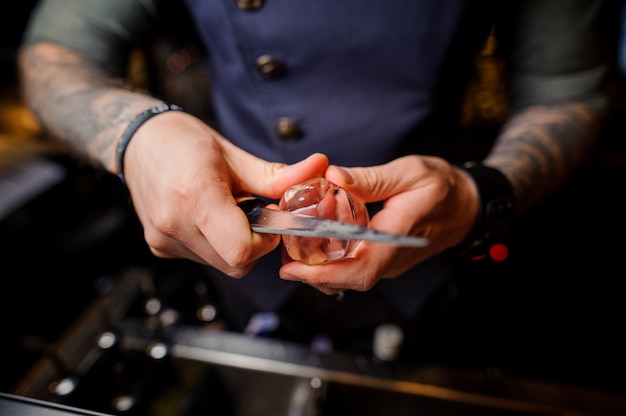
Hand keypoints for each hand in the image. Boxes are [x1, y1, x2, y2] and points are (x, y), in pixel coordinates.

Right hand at [122, 110, 328, 276]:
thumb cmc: (185, 142)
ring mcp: (163, 240)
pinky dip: (216, 244)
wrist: (138, 143)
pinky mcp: (159, 248)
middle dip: (254, 245)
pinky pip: (203, 258)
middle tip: (252, 213)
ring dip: (235, 245)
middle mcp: (174, 224)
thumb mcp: (235, 155)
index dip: (266, 242)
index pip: (243, 251)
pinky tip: (209, 218)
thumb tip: (321, 166)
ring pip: (220, 264)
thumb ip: (278, 175)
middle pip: (235, 264)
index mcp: (195, 196)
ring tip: (227, 211)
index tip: (269, 219)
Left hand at [278, 155, 478, 293]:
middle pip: (346, 279)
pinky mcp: (384, 260)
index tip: (291, 269)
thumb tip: (333, 177)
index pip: (360, 269)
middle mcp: (391, 259)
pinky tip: (317, 238)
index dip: (323, 274)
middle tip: (283, 247)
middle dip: (310, 270)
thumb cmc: (443, 188)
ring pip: (347, 277)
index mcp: (398, 237)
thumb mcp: (411, 172)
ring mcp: (388, 263)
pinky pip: (354, 268)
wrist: (468, 206)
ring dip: (317, 265)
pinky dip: (330, 259)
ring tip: (295, 239)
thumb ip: (371, 178)